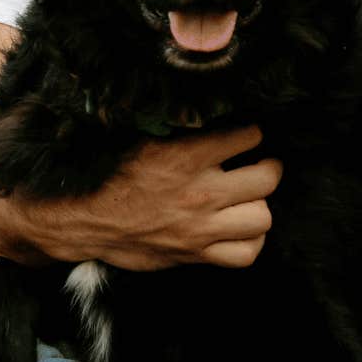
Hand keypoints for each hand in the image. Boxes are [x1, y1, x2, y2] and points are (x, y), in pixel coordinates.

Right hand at [40, 125, 280, 271]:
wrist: (92, 221)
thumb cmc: (115, 177)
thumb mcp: (144, 140)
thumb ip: (180, 128)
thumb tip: (207, 107)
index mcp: (186, 157)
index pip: (247, 137)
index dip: (251, 133)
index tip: (247, 134)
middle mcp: (200, 193)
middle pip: (267, 178)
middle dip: (269, 167)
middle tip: (260, 163)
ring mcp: (201, 227)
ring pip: (262, 217)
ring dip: (260, 205)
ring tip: (251, 197)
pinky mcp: (198, 254)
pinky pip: (246, 254)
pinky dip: (251, 241)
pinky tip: (243, 228)